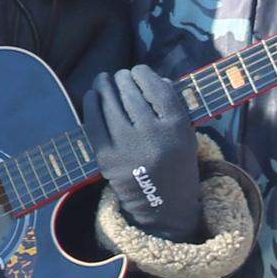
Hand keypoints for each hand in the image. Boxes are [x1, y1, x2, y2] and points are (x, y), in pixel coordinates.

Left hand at [85, 66, 200, 240]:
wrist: (162, 206)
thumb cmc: (175, 164)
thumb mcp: (185, 135)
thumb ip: (173, 106)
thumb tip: (155, 76)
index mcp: (177, 129)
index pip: (158, 89)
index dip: (144, 74)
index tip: (138, 71)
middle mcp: (153, 136)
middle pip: (131, 93)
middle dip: (123, 79)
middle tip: (120, 76)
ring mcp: (128, 147)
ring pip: (111, 104)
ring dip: (105, 86)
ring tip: (104, 80)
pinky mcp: (107, 158)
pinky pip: (94, 122)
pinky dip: (91, 104)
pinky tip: (92, 95)